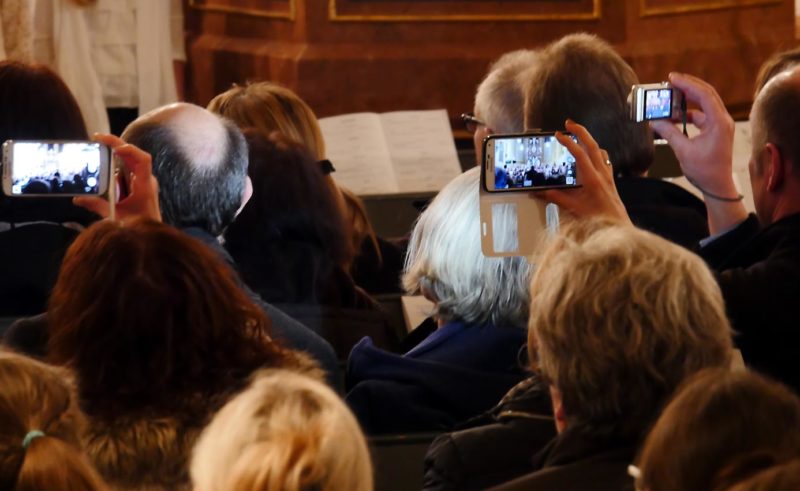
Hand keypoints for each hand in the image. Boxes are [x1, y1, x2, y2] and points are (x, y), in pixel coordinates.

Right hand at [74, 134, 161, 221]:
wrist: (152, 234)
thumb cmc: (139, 225)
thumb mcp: (116, 216)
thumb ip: (97, 206)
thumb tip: (78, 199)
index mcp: (144, 185)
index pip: (143, 160)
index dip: (130, 150)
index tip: (114, 148)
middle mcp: (145, 179)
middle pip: (134, 154)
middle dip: (116, 144)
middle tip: (97, 138)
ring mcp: (143, 180)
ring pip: (131, 159)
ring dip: (116, 152)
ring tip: (99, 145)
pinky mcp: (139, 184)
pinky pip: (129, 168)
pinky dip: (117, 163)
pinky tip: (105, 160)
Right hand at [536, 120, 631, 224]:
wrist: (617, 224)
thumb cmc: (598, 218)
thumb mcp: (574, 208)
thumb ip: (556, 198)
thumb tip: (539, 193)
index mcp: (592, 178)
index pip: (579, 154)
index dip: (568, 142)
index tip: (559, 135)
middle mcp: (601, 173)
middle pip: (592, 145)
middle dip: (580, 131)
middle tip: (568, 123)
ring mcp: (607, 174)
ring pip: (599, 150)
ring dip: (588, 140)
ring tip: (577, 135)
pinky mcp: (609, 179)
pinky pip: (604, 159)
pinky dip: (596, 151)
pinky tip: (590, 154)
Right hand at [649, 72, 736, 197]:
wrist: (716, 185)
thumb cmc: (704, 170)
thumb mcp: (683, 150)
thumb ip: (669, 132)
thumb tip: (654, 121)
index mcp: (719, 122)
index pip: (704, 95)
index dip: (688, 84)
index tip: (672, 78)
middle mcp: (722, 120)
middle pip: (706, 94)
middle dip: (688, 86)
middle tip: (671, 80)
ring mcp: (719, 124)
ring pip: (704, 103)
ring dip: (687, 98)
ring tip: (670, 95)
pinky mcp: (715, 130)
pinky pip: (701, 115)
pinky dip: (687, 112)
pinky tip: (674, 115)